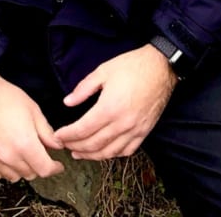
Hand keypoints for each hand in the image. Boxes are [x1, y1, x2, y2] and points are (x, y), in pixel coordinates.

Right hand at [0, 68, 64, 181]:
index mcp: (25, 143)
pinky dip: (4, 171)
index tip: (57, 165)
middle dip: (39, 165)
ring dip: (22, 169)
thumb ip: (47, 132)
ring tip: (23, 153)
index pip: (44, 169)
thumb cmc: (6, 98)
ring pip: (14, 177)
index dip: (54, 168)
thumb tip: (58, 145)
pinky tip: (7, 158)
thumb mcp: (34, 110)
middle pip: (30, 174)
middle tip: (40, 152)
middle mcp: (9, 156)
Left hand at [54, 44, 176, 159]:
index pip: (82, 130)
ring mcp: (135, 129)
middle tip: (65, 145)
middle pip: (93, 144)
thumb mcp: (104, 70)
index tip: (58, 136)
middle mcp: (122, 123)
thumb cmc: (133, 66)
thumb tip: (67, 102)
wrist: (162, 67)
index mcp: (109, 108)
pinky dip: (113, 154)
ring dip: (91, 155)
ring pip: (109, 152)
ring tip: (80, 153)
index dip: (67, 135)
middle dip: (76, 147)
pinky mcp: (145, 131)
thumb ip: (84, 88)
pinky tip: (104, 151)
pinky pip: (126, 151)